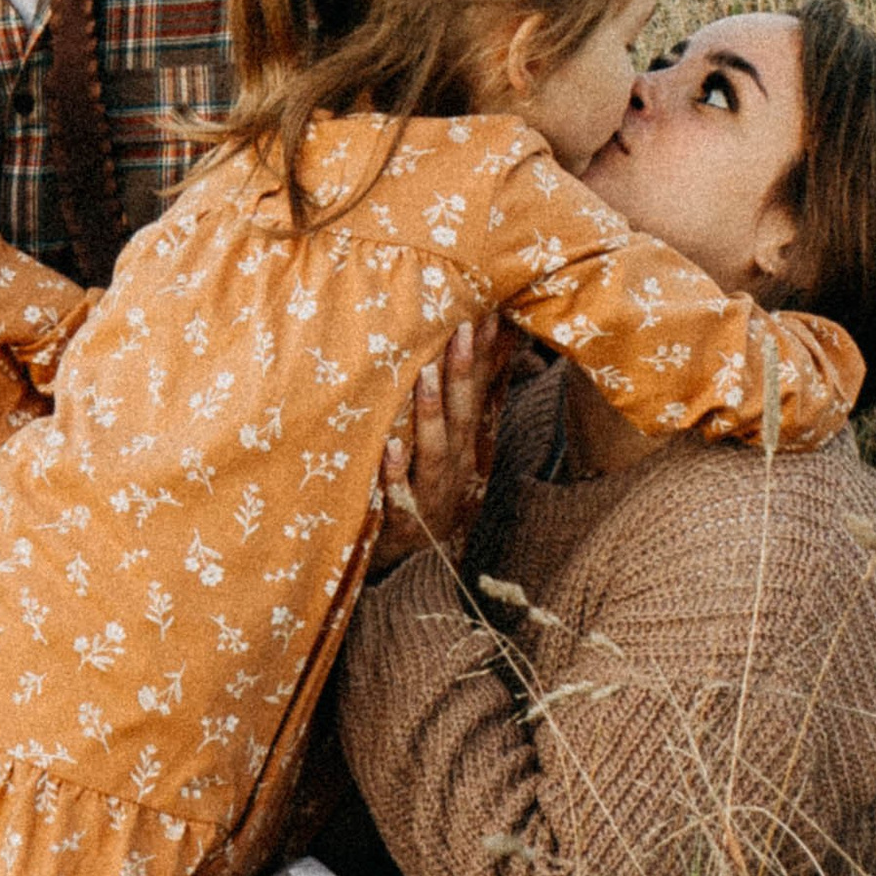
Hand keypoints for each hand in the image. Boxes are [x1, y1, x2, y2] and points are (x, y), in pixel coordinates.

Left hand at [371, 320, 507, 571]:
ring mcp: (430, 492)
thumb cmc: (424, 487)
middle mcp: (452, 465)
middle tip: (460, 329)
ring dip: (431, 412)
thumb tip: (484, 349)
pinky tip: (388, 448)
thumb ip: (460, 400)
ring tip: (424, 375)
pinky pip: (399, 495)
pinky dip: (394, 471)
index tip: (487, 314)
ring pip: (434, 449)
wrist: (410, 560)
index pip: (476, 393)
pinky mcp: (403, 521)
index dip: (484, 356)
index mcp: (462, 443)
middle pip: (462, 414)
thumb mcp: (448, 446)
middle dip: (462, 372)